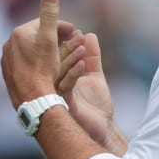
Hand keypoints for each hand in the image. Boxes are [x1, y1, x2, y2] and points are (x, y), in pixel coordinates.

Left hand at [1, 0, 74, 108]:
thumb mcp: (50, 39)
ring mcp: (7, 60)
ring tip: (61, 56)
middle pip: (37, 36)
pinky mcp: (8, 74)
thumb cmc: (43, 68)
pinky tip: (46, 68)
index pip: (44, 23)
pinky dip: (36, 61)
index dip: (62, 26)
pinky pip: (24, 62)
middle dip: (55, 37)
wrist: (32, 99)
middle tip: (72, 43)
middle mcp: (9, 44)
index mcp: (18, 33)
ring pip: (30, 50)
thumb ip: (50, 15)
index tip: (75, 32)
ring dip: (45, 49)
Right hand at [57, 32, 121, 150]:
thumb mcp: (95, 75)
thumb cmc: (97, 105)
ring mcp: (59, 95)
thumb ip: (92, 57)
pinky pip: (66, 86)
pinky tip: (82, 63)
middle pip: (55, 62)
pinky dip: (74, 73)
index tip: (74, 29)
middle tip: (75, 32)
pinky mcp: (65, 104)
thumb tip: (89, 34)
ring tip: (80, 44)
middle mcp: (56, 85)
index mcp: (60, 77)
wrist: (103, 130)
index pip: (58, 55)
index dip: (65, 41)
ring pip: (58, 72)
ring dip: (69, 57)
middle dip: (66, 46)